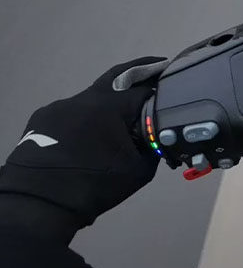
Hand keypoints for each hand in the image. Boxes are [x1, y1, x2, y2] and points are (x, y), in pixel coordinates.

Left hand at [0, 57, 166, 226]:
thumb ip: (155, 146)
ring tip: (120, 122)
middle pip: (119, 74)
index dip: (163, 90)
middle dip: (142, 68)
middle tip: (160, 66)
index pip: (146, 89)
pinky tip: (90, 136)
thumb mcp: (140, 170)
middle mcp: (85, 98)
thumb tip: (160, 136)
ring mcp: (61, 106)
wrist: (42, 201)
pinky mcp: (43, 118)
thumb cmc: (97, 184)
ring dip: (110, 104)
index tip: (175, 89)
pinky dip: (87, 119)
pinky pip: (73, 112)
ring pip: (93, 98)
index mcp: (111, 106)